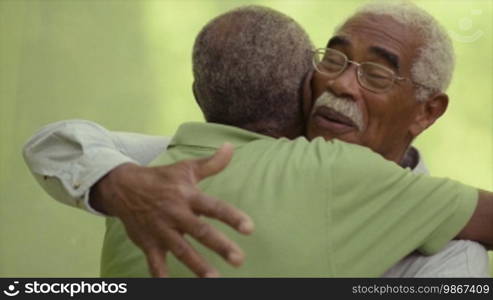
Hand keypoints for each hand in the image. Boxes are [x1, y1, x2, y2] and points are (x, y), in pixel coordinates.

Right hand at [90, 143, 253, 276]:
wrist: (123, 187)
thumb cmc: (161, 178)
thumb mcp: (186, 168)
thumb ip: (211, 163)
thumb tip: (230, 147)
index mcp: (187, 195)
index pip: (214, 207)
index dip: (232, 217)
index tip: (249, 228)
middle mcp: (175, 213)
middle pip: (200, 231)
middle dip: (220, 246)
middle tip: (239, 260)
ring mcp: (161, 230)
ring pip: (181, 250)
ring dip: (197, 266)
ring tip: (215, 279)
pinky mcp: (148, 243)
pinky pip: (154, 263)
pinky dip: (161, 276)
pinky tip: (170, 287)